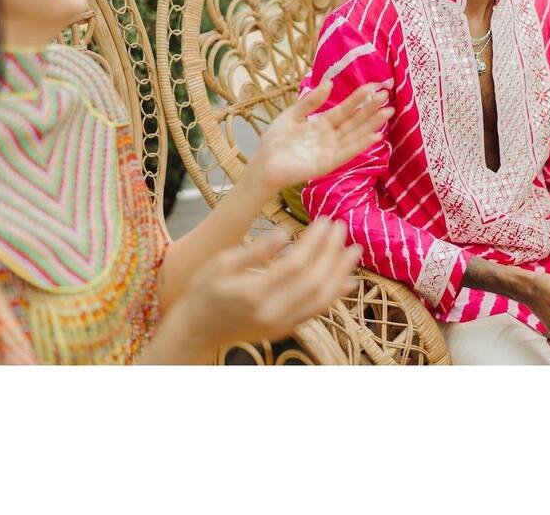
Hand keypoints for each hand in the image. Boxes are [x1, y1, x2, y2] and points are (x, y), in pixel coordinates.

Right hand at [146, 218, 361, 363]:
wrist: (196, 330)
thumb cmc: (204, 290)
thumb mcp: (221, 263)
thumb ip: (255, 250)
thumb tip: (285, 232)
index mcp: (253, 292)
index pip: (296, 264)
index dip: (315, 240)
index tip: (324, 220)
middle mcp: (271, 312)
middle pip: (314, 281)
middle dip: (332, 252)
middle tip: (341, 227)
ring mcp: (280, 324)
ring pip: (321, 299)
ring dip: (340, 272)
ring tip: (353, 249)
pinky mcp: (285, 329)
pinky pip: (317, 312)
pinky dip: (335, 295)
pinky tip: (348, 280)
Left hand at [252, 82, 392, 193]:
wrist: (264, 164)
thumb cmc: (276, 141)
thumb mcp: (292, 115)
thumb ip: (310, 101)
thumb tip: (330, 83)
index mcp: (321, 124)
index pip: (344, 110)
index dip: (358, 99)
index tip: (374, 87)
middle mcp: (330, 137)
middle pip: (354, 122)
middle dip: (370, 110)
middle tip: (387, 97)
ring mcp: (330, 151)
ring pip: (355, 135)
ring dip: (371, 125)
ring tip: (387, 113)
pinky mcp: (328, 164)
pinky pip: (347, 153)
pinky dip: (360, 145)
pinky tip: (374, 136)